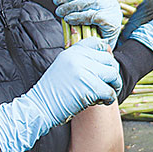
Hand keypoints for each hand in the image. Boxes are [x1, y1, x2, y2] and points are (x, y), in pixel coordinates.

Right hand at [0, 40, 122, 151]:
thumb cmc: (53, 92)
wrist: (38, 107)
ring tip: (104, 95)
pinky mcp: (89, 87)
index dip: (105, 55)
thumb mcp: (64, 67)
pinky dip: (109, 99)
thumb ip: (82, 61)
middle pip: (109, 60)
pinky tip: (100, 102)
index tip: (103, 69)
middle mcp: (79, 57)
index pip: (98, 43)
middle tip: (107, 85)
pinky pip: (110, 91)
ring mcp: (84, 71)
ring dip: (114, 86)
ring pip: (113, 75)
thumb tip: (108, 54)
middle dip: (112, 74)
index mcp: (72, 51)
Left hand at [54, 0, 121, 48]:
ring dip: (71, 5)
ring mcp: (113, 10)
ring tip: (60, 11)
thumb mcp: (78, 7)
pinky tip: (69, 19)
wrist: (98, 48)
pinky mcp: (112, 23)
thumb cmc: (87, 26)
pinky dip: (79, 16)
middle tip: (56, 0)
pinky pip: (94, 16)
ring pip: (92, 1)